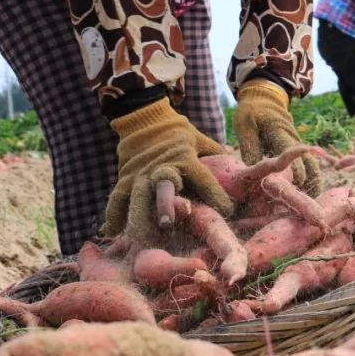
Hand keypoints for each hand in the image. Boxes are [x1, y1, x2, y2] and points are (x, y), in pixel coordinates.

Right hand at [103, 98, 233, 241]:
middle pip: (163, 187)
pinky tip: (110, 231)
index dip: (217, 196)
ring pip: (137, 196)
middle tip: (167, 224)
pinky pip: (117, 197)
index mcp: (186, 159)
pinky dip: (113, 214)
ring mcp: (141, 172)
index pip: (204, 180)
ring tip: (139, 238)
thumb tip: (243, 172)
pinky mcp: (125, 176)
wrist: (145, 117)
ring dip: (138, 216)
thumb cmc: (179, 133)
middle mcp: (163, 167)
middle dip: (164, 205)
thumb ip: (218, 157)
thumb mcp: (201, 141)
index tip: (229, 212)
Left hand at [234, 79, 321, 196]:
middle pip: (308, 167)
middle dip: (306, 187)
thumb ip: (250, 148)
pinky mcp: (299, 148)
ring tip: (309, 206)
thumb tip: (252, 173)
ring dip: (313, 185)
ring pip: (314, 168)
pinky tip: (308, 195)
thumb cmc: (251, 112)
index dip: (292, 176)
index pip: (292, 157)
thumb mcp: (245, 127)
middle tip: (300, 208)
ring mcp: (299, 144)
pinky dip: (311, 180)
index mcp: (280, 134)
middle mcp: (294, 140)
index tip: (287, 193)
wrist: (265, 96)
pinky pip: (311, 166)